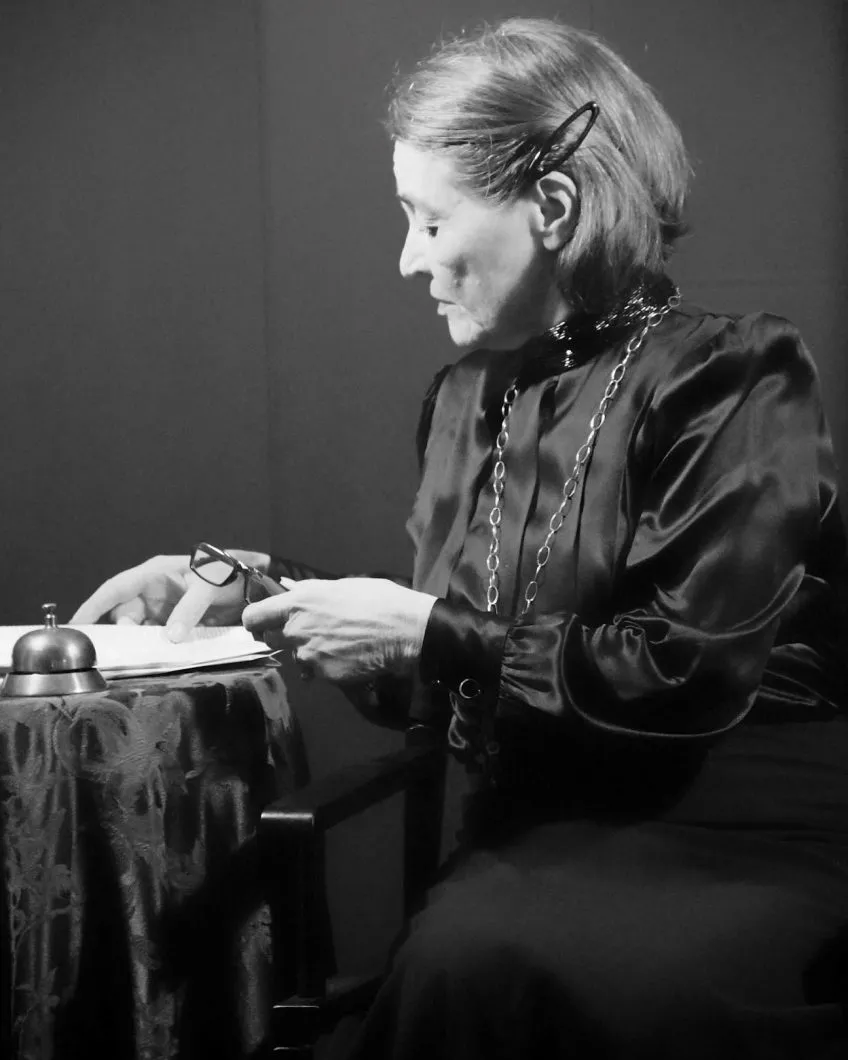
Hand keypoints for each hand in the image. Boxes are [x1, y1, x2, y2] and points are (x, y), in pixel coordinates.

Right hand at [70, 550, 271, 641]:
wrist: (252, 584)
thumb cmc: (227, 574)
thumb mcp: (209, 587)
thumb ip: (191, 609)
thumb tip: (171, 636)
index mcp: (153, 573)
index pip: (115, 589)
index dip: (93, 606)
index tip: (75, 624)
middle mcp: (152, 591)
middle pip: (123, 615)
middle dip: (119, 633)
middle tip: (116, 654)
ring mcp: (162, 609)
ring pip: (137, 629)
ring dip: (136, 644)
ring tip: (134, 660)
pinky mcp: (174, 623)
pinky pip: (156, 638)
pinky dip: (153, 649)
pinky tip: (152, 661)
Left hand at [241, 577, 436, 682]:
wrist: (405, 631)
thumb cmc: (377, 599)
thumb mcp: (342, 585)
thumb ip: (310, 590)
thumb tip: (288, 588)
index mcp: (299, 603)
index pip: (253, 617)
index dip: (254, 621)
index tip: (262, 623)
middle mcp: (297, 630)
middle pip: (271, 639)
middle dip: (284, 636)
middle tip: (307, 632)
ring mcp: (309, 655)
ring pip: (296, 657)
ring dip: (308, 652)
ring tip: (335, 644)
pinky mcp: (325, 675)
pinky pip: (316, 672)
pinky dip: (326, 666)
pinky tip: (346, 656)